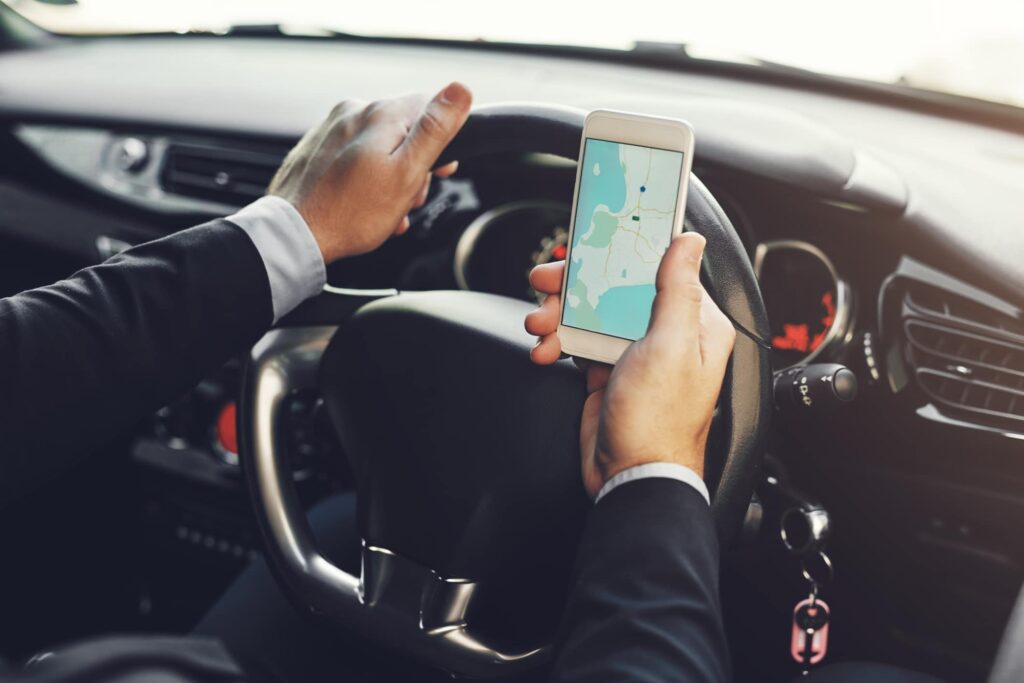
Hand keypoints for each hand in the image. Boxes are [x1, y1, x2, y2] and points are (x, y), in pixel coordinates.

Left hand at [268, 83, 471, 262]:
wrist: (294, 235)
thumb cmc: (352, 213)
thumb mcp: (407, 173)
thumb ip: (435, 129)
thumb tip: (461, 90)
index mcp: (381, 114)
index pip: (431, 106)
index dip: (444, 140)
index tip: (442, 170)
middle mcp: (354, 111)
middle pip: (404, 128)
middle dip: (414, 164)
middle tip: (409, 199)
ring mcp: (331, 128)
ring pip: (380, 144)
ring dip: (391, 176)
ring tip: (386, 209)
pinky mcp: (317, 146)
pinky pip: (355, 154)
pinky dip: (366, 177)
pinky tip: (365, 204)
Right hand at [525, 234, 735, 497]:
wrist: (630, 476)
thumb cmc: (658, 421)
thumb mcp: (670, 346)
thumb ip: (678, 291)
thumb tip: (689, 244)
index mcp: (694, 324)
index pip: (657, 269)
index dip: (620, 253)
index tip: (591, 244)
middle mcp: (667, 335)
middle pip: (616, 288)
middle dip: (576, 285)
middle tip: (546, 281)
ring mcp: (635, 354)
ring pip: (591, 313)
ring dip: (559, 315)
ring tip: (539, 324)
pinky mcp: (609, 371)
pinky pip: (579, 341)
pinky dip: (558, 342)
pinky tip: (546, 349)